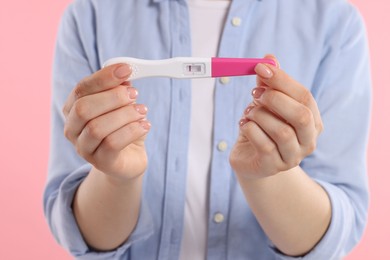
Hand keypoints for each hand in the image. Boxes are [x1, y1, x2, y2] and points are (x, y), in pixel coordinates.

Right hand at [62, 64, 150, 179]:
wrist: (128, 158)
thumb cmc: (122, 127)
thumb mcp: (122, 105)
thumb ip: (120, 89)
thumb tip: (124, 75)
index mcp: (73, 109)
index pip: (81, 89)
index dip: (103, 77)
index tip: (126, 69)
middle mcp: (72, 129)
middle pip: (83, 109)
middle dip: (112, 97)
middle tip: (134, 94)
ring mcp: (84, 148)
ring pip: (97, 128)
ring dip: (124, 115)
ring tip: (143, 111)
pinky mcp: (101, 162)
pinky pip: (112, 144)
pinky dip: (132, 130)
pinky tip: (145, 125)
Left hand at [229, 55, 322, 178]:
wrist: (252, 160)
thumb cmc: (263, 129)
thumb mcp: (267, 105)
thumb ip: (269, 84)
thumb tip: (269, 58)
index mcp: (312, 121)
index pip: (305, 96)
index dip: (282, 80)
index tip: (260, 68)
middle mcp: (308, 141)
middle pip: (301, 115)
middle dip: (274, 99)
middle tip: (255, 94)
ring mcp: (292, 157)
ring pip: (281, 131)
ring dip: (259, 115)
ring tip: (249, 112)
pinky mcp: (273, 166)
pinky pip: (263, 144)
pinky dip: (250, 128)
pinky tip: (244, 124)